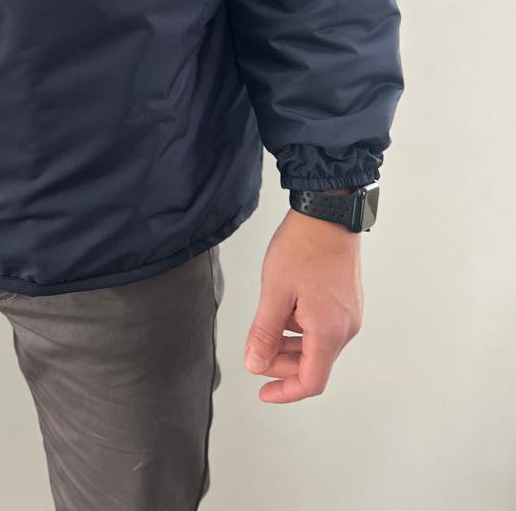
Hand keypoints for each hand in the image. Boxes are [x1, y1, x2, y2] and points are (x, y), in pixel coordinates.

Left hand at [244, 207, 362, 402]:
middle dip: (283, 364)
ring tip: (266, 329)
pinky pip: (325, 326)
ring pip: (319, 344)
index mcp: (329, 332)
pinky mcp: (348, 299)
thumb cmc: (303, 247)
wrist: (328, 212)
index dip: (285, 391)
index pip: (311, 381)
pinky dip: (303, 328)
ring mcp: (350, 313)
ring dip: (292, 345)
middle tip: (256, 354)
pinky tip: (285, 310)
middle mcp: (346, 327)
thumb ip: (264, 333)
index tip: (264, 392)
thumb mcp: (275, 292)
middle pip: (315, 363)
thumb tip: (255, 364)